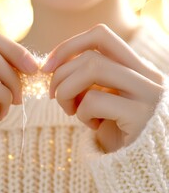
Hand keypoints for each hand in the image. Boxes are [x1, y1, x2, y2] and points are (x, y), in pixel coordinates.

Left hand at [42, 24, 163, 152]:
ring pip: (91, 69)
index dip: (69, 46)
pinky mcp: (139, 115)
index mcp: (134, 64)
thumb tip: (49, 64)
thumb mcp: (95, 92)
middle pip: (90, 56)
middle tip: (53, 95)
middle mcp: (146, 74)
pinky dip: (82, 113)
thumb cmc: (108, 121)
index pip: (100, 35)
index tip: (47, 66)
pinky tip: (91, 125)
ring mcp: (146, 93)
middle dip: (60, 75)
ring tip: (69, 109)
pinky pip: (94, 101)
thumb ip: (82, 74)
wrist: (130, 157)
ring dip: (67, 92)